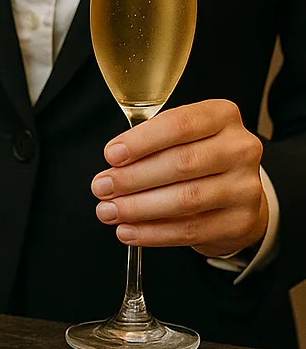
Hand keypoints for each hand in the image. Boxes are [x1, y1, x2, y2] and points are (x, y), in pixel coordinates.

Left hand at [91, 99, 267, 257]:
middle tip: (101, 187)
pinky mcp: (242, 221)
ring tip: (108, 211)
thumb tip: (113, 165)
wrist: (235, 192)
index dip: (141, 141)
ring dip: (139, 208)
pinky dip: (154, 233)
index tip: (110, 156)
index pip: (178, 124)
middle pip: (181, 163)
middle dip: (133, 177)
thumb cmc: (194, 155)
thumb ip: (148, 142)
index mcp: (221, 116)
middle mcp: (240, 148)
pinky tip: (128, 231)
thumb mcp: (177, 136)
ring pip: (186, 199)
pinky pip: (192, 230)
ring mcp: (246, 187)